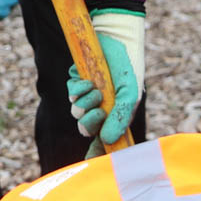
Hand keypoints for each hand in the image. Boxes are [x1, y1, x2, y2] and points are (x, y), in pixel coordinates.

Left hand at [65, 9, 144, 150]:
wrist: (114, 37)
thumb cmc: (126, 66)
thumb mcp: (129, 92)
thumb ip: (120, 117)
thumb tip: (107, 141)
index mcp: (117, 115)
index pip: (106, 141)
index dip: (98, 154)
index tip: (91, 162)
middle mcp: (102, 109)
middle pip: (87, 130)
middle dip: (89, 123)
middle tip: (98, 111)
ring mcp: (89, 97)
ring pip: (77, 113)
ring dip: (84, 103)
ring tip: (95, 89)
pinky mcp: (77, 84)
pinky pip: (71, 95)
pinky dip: (77, 90)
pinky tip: (87, 81)